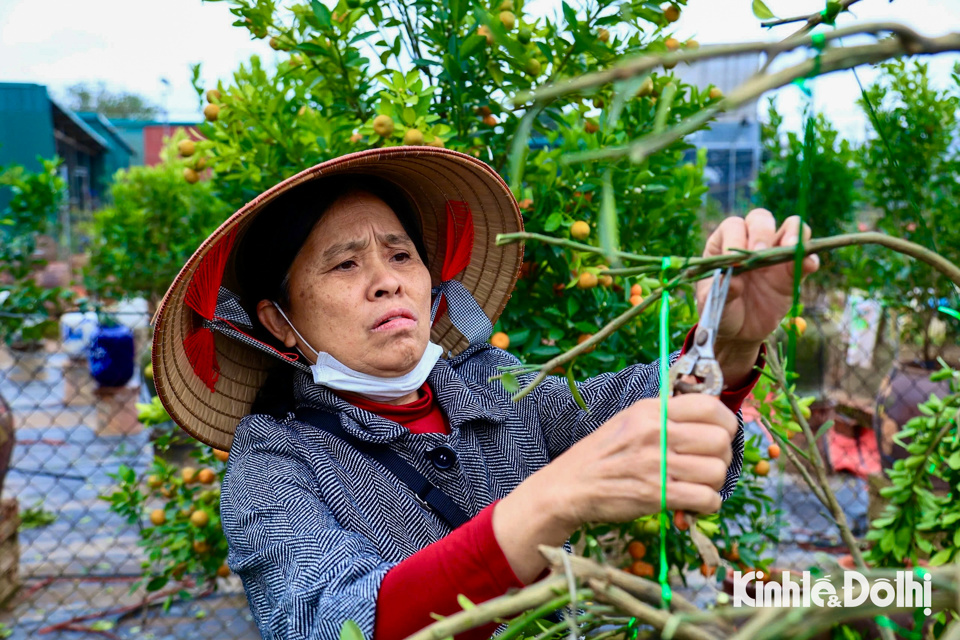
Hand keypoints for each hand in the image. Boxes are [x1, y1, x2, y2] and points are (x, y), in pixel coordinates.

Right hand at [538, 394, 738, 529]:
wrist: (569, 486)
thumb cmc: (600, 455)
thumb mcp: (628, 421)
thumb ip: (664, 416)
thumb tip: (706, 418)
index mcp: (651, 410)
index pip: (710, 406)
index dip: (726, 422)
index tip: (721, 434)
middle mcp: (656, 432)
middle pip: (720, 440)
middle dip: (723, 456)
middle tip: (709, 465)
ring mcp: (657, 464)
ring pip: (717, 471)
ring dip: (714, 483)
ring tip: (699, 485)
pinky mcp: (657, 494)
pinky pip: (706, 499)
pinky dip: (707, 504)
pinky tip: (693, 503)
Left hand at [698, 209, 819, 346]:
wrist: (738, 332)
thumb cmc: (719, 310)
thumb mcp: (712, 302)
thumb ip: (720, 289)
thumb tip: (732, 278)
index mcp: (724, 244)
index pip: (733, 226)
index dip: (735, 238)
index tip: (732, 261)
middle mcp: (750, 242)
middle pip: (761, 219)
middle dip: (761, 232)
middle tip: (759, 253)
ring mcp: (774, 255)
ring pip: (790, 227)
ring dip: (793, 233)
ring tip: (790, 248)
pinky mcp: (792, 272)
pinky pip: (806, 258)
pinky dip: (810, 258)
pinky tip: (808, 264)